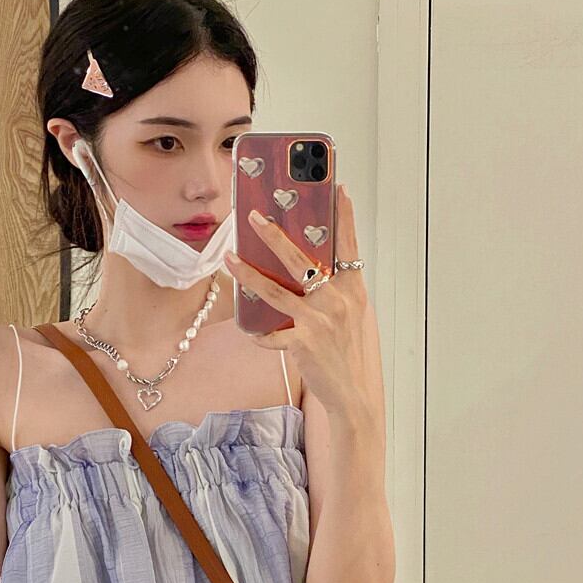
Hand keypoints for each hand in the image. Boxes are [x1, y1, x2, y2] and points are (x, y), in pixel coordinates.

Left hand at [224, 184, 371, 415]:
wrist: (352, 393)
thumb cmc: (348, 352)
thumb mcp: (352, 315)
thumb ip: (336, 290)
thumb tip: (309, 269)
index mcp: (352, 289)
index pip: (348, 246)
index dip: (344, 217)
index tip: (338, 189)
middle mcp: (336, 300)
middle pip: (302, 260)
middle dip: (275, 237)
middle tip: (254, 217)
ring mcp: (319, 321)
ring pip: (277, 291)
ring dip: (249, 273)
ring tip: (230, 258)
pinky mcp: (304, 343)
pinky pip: (272, 335)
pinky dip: (259, 334)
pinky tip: (249, 331)